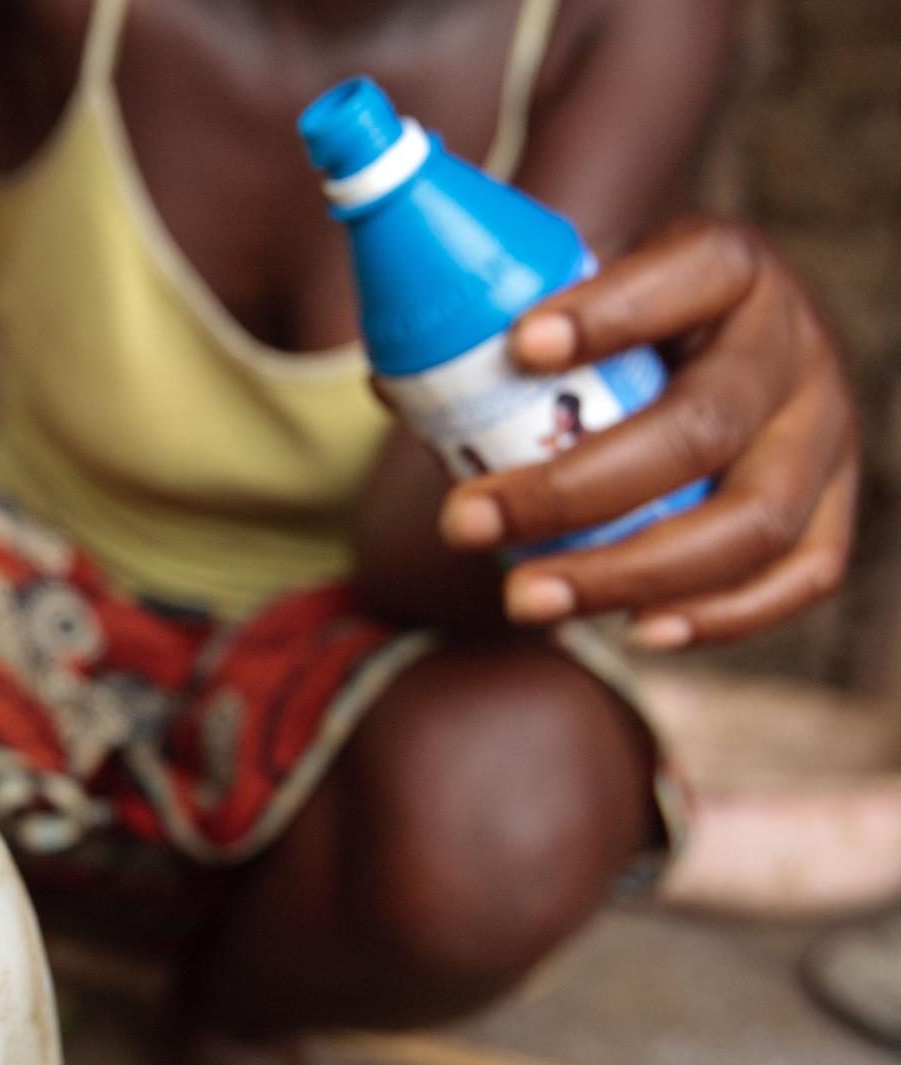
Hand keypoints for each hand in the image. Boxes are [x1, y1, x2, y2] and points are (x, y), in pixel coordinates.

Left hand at [437, 216, 857, 648]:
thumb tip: (393, 386)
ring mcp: (825, 432)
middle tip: (462, 524)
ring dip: (628, 573)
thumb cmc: (616, 328)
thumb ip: (491, 332)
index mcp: (728, 268)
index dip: (610, 312)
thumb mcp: (572, 301)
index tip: (517, 345)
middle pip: (702, 428)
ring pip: (753, 520)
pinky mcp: (834, 506)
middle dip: (573, 491)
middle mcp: (792, 347)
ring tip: (523, 598)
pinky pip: (801, 576)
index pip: (690, 272)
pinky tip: (632, 632)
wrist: (712, 350)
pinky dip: (719, 615)